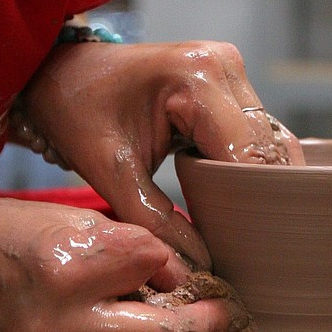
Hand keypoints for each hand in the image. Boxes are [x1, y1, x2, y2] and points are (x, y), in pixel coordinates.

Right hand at [0, 196, 235, 331]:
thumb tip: (182, 274)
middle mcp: (61, 325)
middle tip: (224, 312)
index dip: (175, 261)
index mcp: (66, 268)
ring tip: (184, 329)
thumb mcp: (65, 218)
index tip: (180, 261)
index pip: (155, 264)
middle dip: (206, 326)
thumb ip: (126, 245)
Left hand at [19, 40, 303, 265]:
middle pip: (269, 147)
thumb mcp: (110, 172)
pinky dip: (250, 167)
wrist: (61, 73)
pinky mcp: (229, 82)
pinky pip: (256, 133)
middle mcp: (224, 65)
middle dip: (261, 197)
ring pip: (271, 141)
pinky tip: (239, 199)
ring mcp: (230, 69)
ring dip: (261, 183)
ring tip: (246, 227)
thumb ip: (154, 222)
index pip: (249, 154)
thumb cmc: (75, 111)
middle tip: (249, 247)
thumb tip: (198, 266)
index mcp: (196, 77)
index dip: (252, 203)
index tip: (246, 248)